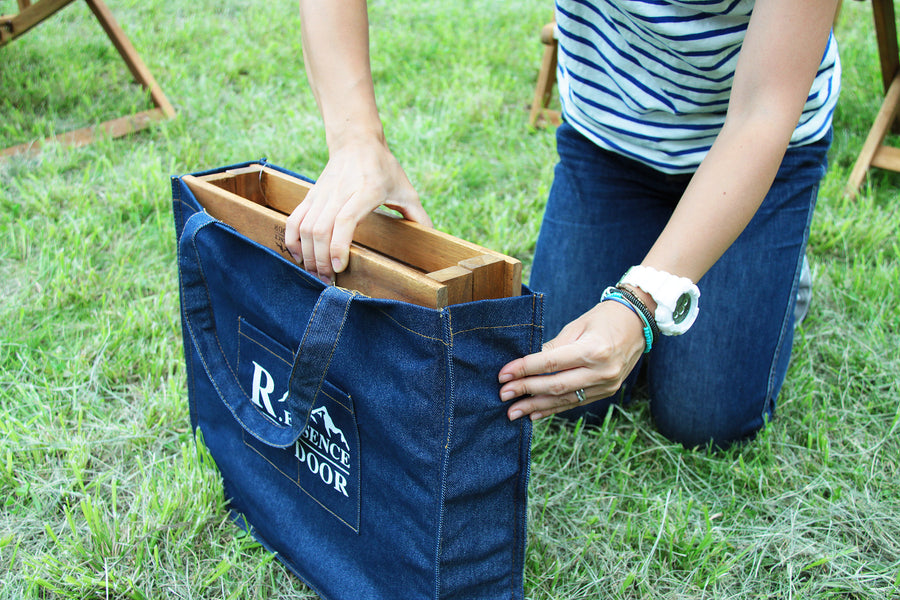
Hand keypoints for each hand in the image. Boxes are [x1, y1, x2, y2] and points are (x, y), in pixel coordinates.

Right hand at [284, 137, 430, 281]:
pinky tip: (300, 257)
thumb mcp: (405, 189)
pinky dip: (293, 240)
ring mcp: (322, 194)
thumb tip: (434, 238)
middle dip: (321, 260)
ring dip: (307, 254)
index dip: (339, 245)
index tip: (339, 266)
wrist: (356, 142)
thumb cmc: (384, 167)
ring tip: (316, 273)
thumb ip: (418, 215)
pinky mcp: (310, 195)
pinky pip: (294, 220)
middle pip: (320, 229)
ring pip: (305, 227)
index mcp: (366, 191)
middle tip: (328, 280)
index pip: (345, 220)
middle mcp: (340, 193)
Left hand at [498, 300, 646, 420]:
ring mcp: (606, 385)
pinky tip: (534, 414)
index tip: (503, 374)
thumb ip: (553, 346)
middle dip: (526, 390)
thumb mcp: (577, 325)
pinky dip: (553, 409)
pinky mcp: (607, 392)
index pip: (551, 363)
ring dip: (536, 407)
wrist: (639, 323)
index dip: (525, 369)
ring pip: (564, 399)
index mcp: (593, 350)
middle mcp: (602, 371)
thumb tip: (526, 363)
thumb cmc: (604, 318)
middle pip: (556, 385)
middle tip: (503, 394)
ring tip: (513, 412)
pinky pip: (575, 403)